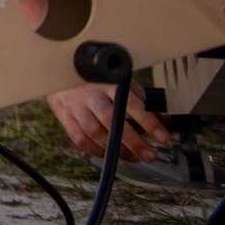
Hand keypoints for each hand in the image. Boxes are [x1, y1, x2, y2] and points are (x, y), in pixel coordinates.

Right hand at [19, 0, 169, 161]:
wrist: (58, 68)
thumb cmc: (96, 77)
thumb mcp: (119, 80)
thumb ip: (141, 100)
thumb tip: (165, 122)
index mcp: (108, 82)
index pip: (132, 103)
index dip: (149, 121)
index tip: (163, 137)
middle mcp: (91, 93)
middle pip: (112, 121)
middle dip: (133, 142)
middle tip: (149, 155)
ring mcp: (75, 105)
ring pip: (94, 132)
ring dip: (116, 150)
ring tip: (133, 157)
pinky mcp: (63, 115)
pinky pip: (79, 138)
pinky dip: (95, 150)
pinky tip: (108, 154)